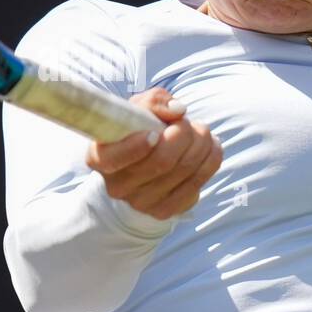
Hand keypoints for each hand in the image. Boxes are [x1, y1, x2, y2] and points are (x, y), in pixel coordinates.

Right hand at [85, 87, 222, 220]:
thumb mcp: (136, 110)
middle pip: (161, 161)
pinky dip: (211, 158)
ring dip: (202, 143)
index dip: (136, 146)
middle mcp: (118, 186)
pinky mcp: (166, 210)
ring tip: (200, 131)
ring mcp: (142, 202)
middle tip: (186, 122)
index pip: (113, 158)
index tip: (155, 133)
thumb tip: (178, 110)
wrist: (140, 168)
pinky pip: (198, 182)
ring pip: (184, 169)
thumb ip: (153, 101)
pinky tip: (210, 146)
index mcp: (100, 158)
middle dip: (184, 134)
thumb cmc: (136, 131)